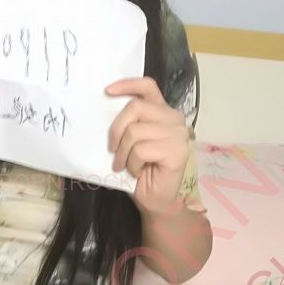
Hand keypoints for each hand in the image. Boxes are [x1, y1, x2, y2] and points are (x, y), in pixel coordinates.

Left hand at [105, 76, 188, 215]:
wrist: (155, 200)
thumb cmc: (141, 170)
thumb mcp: (130, 141)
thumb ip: (127, 123)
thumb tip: (105, 109)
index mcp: (162, 112)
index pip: (147, 86)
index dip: (128, 84)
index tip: (108, 91)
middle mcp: (174, 118)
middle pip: (135, 107)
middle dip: (116, 130)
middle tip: (113, 150)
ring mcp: (178, 134)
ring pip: (135, 131)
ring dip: (124, 152)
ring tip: (125, 165)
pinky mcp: (177, 151)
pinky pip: (141, 149)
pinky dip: (133, 164)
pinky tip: (137, 171)